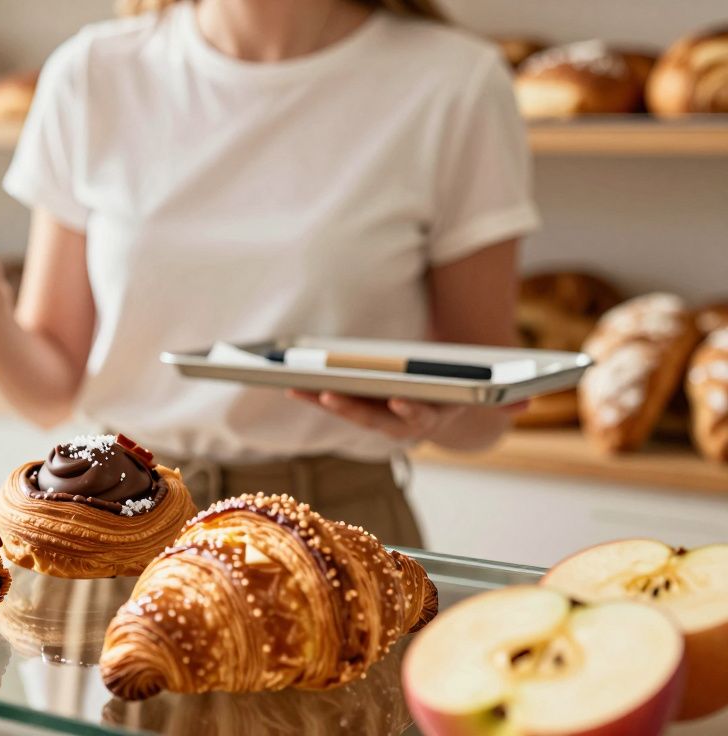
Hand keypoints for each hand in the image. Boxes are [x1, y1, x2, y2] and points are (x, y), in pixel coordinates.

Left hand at [287, 390, 526, 443]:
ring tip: (296, 387)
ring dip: (321, 402)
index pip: (420, 418)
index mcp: (432, 418)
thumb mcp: (486, 397)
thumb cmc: (461, 397)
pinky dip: (311, 396)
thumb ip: (505, 399)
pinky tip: (288, 385)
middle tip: (329, 394)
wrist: (442, 411)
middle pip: (373, 420)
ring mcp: (376, 419)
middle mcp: (401, 424)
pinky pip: (332, 403)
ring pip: (347, 412)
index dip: (409, 411)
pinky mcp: (356, 409)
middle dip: (351, 409)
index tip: (399, 401)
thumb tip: (528, 401)